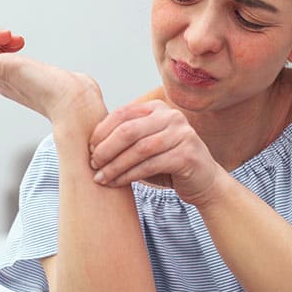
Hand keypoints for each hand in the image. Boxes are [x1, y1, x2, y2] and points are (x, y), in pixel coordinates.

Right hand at [0, 29, 104, 122]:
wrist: (74, 100)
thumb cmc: (75, 94)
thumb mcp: (66, 80)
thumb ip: (67, 79)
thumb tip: (82, 81)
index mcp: (17, 82)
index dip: (0, 45)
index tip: (19, 40)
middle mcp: (5, 82)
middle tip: (12, 37)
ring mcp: (0, 79)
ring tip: (7, 36)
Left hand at [89, 100, 223, 204]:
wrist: (203, 182)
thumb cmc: (168, 164)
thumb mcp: (145, 146)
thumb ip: (126, 139)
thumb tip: (88, 143)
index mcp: (158, 109)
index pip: (122, 114)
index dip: (101, 132)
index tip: (89, 150)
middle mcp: (172, 117)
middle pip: (129, 130)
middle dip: (106, 149)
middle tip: (92, 164)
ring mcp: (182, 134)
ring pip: (139, 149)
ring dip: (115, 165)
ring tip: (101, 178)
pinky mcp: (187, 155)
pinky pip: (151, 165)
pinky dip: (130, 175)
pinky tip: (117, 183)